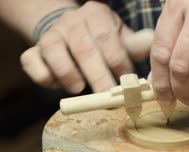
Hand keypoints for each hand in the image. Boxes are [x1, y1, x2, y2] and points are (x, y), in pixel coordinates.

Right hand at [20, 2, 134, 93]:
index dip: (117, 62)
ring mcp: (50, 34)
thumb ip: (136, 45)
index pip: (107, 37)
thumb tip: (153, 45)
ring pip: (54, 52)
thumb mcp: (122, 38)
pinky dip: (43, 76)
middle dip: (98, 76)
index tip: (126, 83)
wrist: (70, 35)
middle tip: (107, 96)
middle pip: (83, 48)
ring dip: (68, 74)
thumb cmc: (103, 41)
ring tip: (80, 89)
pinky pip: (31, 62)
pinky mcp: (33, 50)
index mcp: (96, 14)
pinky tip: (57, 85)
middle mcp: (71, 21)